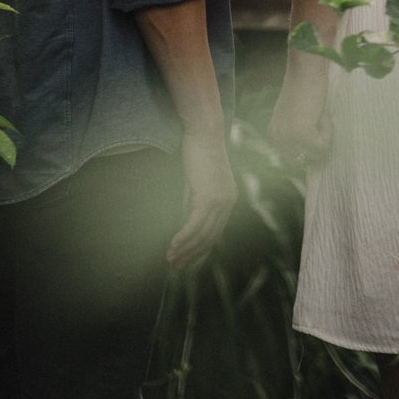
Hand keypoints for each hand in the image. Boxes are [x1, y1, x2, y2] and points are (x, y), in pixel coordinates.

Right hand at [167, 122, 236, 268]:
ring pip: (201, 235)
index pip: (216, 232)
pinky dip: (182, 238)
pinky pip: (194, 225)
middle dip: (192, 254)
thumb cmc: (200, 150)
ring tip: (170, 259)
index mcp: (229, 199)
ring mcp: (220, 201)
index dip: (201, 247)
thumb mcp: (202, 178)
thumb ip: (199, 196)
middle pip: (210, 238)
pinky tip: (172, 246)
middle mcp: (228, 203)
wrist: (204, 132)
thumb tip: (189, 213)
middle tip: (176, 265)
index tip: (187, 257)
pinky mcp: (208, 198)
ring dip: (184, 250)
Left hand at [269, 56, 331, 166]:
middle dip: (317, 148)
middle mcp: (276, 136)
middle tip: (321, 124)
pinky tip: (323, 114)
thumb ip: (300, 133)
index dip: (309, 150)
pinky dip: (328, 132)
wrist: (308, 68)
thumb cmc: (308, 86)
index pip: (291, 160)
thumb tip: (311, 157)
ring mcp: (287, 135)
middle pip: (302, 162)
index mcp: (274, 132)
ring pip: (314, 156)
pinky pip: (321, 146)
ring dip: (324, 138)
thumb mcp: (299, 115)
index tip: (316, 130)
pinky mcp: (299, 132)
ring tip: (321, 116)